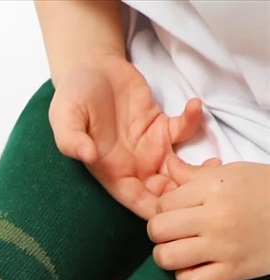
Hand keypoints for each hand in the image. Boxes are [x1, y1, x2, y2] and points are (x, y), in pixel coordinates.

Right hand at [48, 55, 215, 219]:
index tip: (177, 210)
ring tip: (216, 161)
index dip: (157, 210)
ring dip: (198, 170)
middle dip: (185, 196)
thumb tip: (85, 156)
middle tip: (206, 188)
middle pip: (164, 193)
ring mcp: (149, 147)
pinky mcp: (161, 126)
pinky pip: (183, 132)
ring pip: (179, 170)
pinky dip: (194, 122)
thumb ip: (71, 139)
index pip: (138, 202)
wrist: (89, 67)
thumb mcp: (64, 117)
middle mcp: (133, 166)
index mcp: (111, 173)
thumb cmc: (73, 95)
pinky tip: (194, 106)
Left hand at [148, 154, 269, 279]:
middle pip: (158, 230)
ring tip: (181, 252)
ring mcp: (224, 246)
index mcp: (214, 188)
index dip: (164, 209)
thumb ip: (196, 174)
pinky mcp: (235, 271)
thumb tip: (167, 166)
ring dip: (168, 257)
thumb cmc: (267, 190)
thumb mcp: (234, 173)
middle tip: (174, 233)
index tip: (178, 212)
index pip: (163, 203)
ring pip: (167, 258)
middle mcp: (216, 217)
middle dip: (160, 233)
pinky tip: (195, 269)